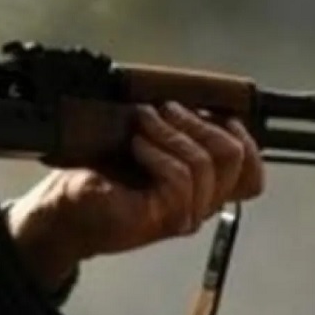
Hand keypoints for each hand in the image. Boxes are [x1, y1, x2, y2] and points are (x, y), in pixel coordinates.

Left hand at [7, 102, 264, 291]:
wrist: (62, 209)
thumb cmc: (99, 174)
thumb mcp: (146, 140)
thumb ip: (178, 128)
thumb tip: (196, 97)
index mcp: (203, 187)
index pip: (252, 173)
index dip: (245, 136)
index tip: (219, 112)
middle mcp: (201, 205)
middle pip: (235, 158)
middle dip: (201, 121)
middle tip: (167, 109)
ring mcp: (185, 214)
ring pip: (206, 164)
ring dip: (173, 132)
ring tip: (144, 121)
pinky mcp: (165, 217)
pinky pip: (180, 176)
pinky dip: (158, 151)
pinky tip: (137, 144)